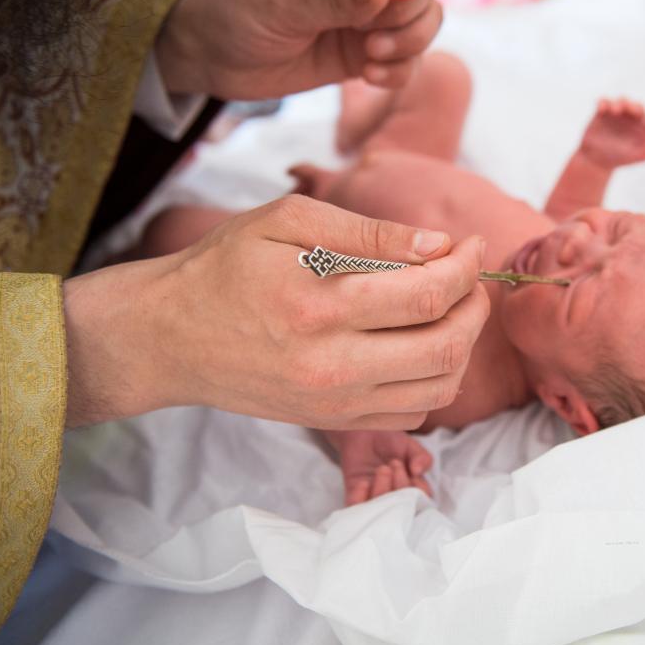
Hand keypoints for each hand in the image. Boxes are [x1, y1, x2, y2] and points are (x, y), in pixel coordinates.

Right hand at [62, 195, 487, 428]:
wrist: (169, 338)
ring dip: (464, 343)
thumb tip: (437, 244)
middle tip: (471, 274)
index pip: (426, 296)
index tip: (470, 243)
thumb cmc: (225, 268)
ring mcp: (335, 403)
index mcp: (319, 308)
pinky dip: (437, 378)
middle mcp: (332, 366)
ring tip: (454, 306)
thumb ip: (367, 232)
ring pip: (440, 386)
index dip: (465, 266)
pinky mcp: (335, 422)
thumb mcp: (286, 222)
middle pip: (446, 346)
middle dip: (476, 304)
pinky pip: (414, 411)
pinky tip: (423, 342)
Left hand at [156, 0, 453, 98]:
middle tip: (373, 42)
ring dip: (407, 47)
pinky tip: (369, 78)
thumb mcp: (282, 1)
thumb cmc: (236, 11)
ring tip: (369, 61)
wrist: (211, 56)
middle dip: (410, 18)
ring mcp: (366, 17)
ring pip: (420, 26)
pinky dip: (398, 71)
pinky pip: (404, 61)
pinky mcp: (363, 52)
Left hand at [327, 429, 432, 504]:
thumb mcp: (411, 446)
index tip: (414, 473)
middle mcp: (394, 496)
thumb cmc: (389, 439)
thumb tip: (418, 471)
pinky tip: (363, 482)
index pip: (421, 501)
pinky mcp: (354, 495)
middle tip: (395, 463)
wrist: (363, 429)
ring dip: (383, 490)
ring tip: (383, 468)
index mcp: (411, 487)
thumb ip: (422, 457)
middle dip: (401, 485)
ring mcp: (374, 497)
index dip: (419, 492)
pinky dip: (360, 498)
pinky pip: (356, 507)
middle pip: (401, 507)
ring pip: (380, 509)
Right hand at [579, 98, 644, 168]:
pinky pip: (604, 101)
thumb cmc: (620, 158)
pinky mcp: (603, 111)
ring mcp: (619, 113)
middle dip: (636, 108)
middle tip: (633, 111)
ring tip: (616, 111)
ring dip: (621, 103)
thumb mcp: (635, 157)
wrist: (597, 159)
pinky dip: (603, 102)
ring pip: (623, 101)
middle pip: (639, 107)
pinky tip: (602, 109)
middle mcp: (634, 118)